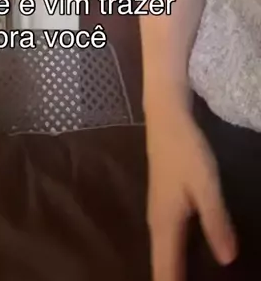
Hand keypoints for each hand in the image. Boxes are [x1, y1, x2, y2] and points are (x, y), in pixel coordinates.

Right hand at [146, 106, 237, 280]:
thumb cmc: (186, 150)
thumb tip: (227, 259)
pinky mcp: (163, 207)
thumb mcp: (206, 184)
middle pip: (161, 268)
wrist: (166, 119)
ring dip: (173, 275)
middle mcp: (157, 224)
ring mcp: (158, 215)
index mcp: (165, 224)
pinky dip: (174, 262)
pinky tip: (186, 266)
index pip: (165, 271)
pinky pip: (166, 245)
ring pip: (162, 256)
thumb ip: (216, 221)